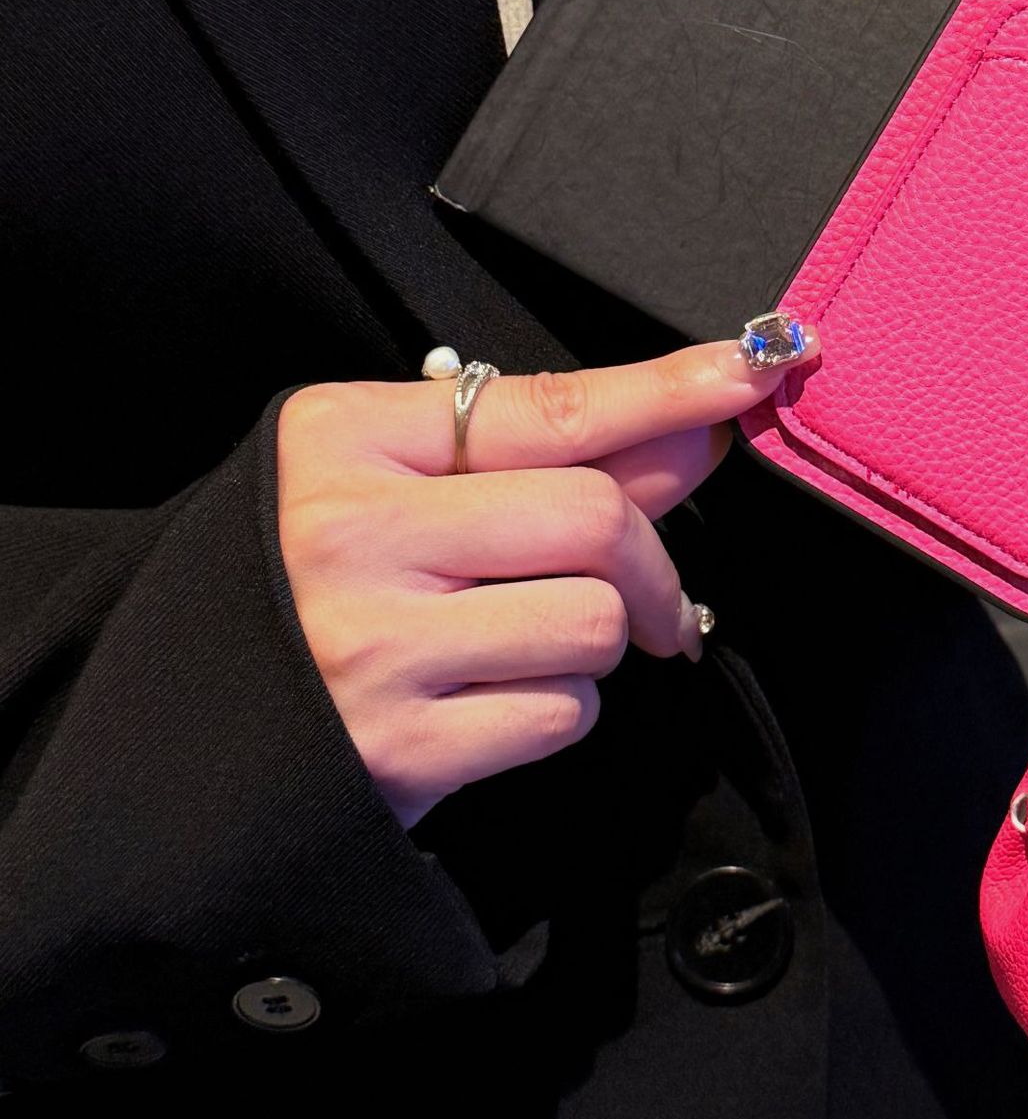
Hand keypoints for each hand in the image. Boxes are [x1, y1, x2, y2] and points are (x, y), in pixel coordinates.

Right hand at [276, 330, 817, 827]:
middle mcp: (351, 533)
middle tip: (657, 595)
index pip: (552, 407)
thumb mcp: (394, 483)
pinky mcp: (397, 750)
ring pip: (594, 620)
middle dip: (653, 561)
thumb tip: (694, 434)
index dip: (669, 390)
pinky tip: (490, 702)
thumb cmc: (308, 585)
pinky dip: (557, 707)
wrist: (182, 733)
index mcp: (346, 439)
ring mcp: (371, 645)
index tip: (754, 368)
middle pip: (595, 518)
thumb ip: (538, 458)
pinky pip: (561, 711)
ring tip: (525, 645)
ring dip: (599, 640)